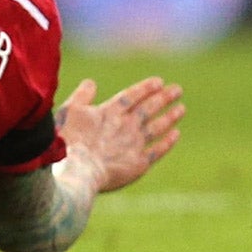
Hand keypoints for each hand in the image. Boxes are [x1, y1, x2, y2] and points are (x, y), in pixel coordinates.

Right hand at [58, 76, 183, 193]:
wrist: (80, 169)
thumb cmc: (69, 139)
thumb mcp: (69, 111)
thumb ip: (82, 96)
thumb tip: (91, 82)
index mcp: (110, 111)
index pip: (132, 95)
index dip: (146, 88)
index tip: (159, 82)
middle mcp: (127, 125)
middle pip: (149, 108)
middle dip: (164, 98)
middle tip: (178, 90)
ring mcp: (135, 143)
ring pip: (157, 127)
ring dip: (170, 117)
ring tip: (181, 109)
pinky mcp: (139, 163)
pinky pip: (158, 150)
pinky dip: (167, 142)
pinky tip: (176, 134)